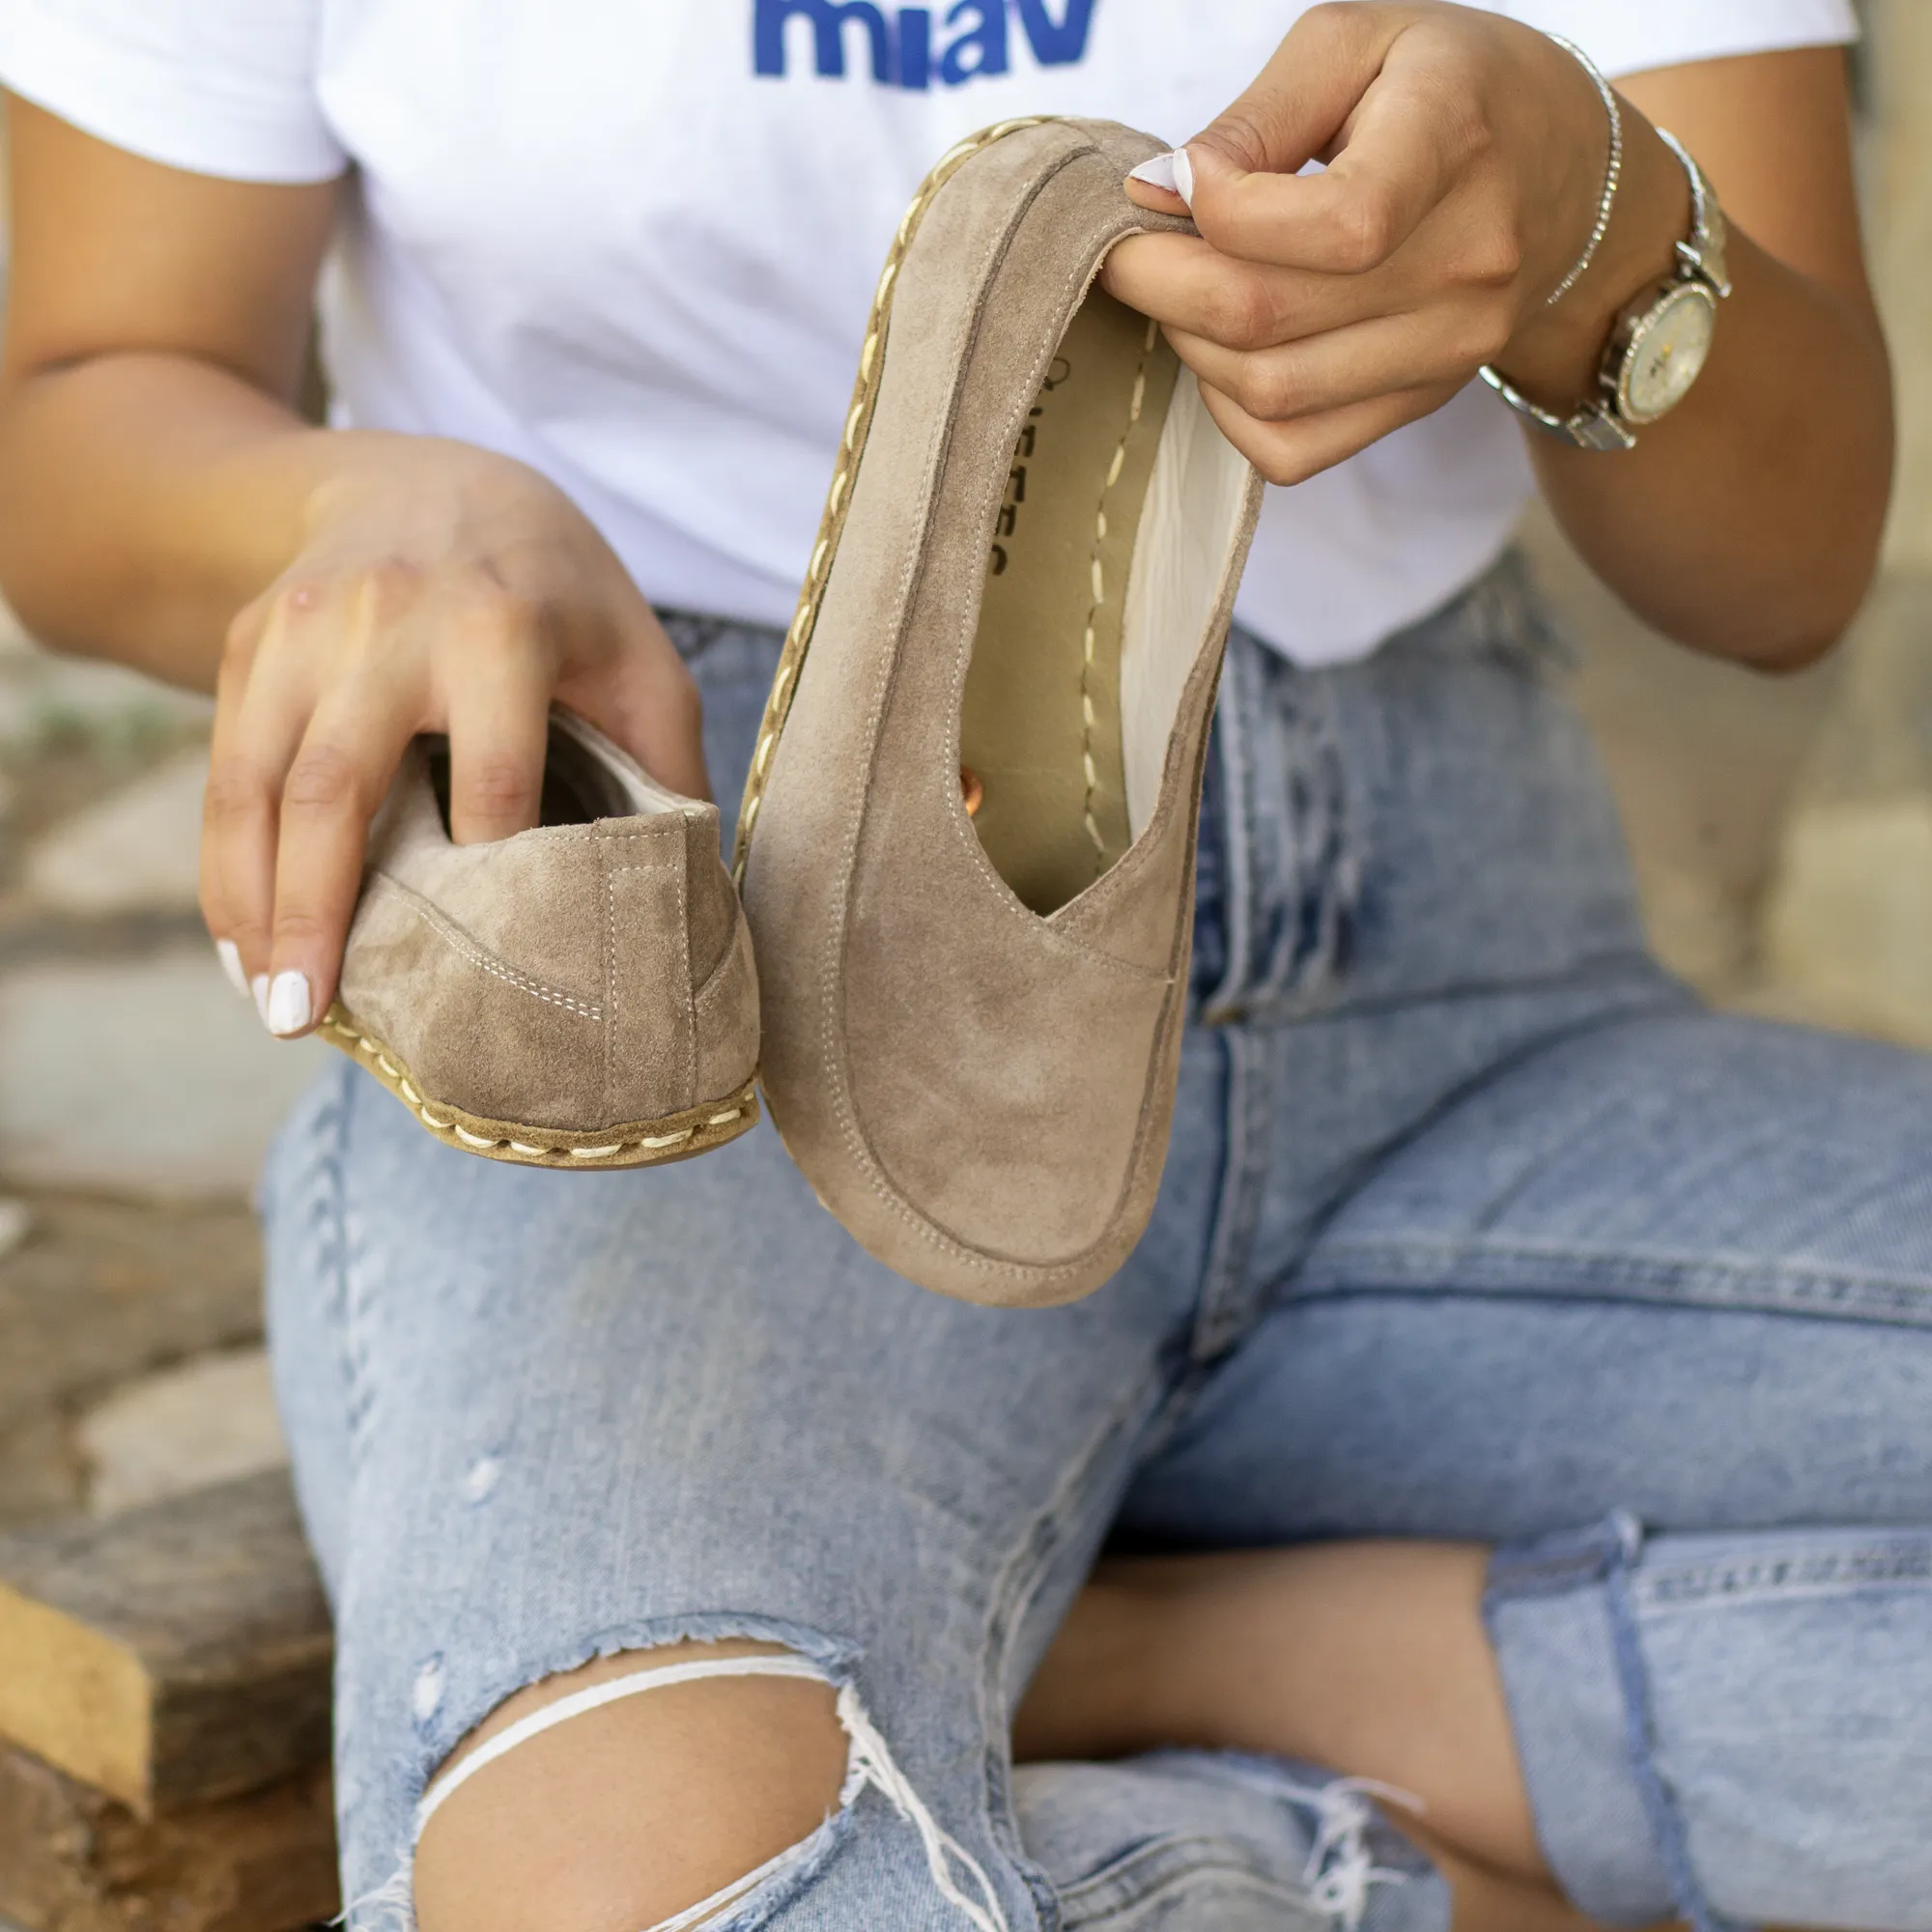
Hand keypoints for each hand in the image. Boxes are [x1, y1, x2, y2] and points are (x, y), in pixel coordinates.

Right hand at [201, 433, 705, 1036]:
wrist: (433, 479)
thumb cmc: (558, 595)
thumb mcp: (637, 658)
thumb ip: (666, 767)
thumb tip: (692, 899)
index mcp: (503, 628)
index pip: (490, 774)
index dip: (486, 870)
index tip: (488, 963)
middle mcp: (387, 623)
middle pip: (335, 786)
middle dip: (317, 911)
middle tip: (308, 1018)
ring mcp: (304, 631)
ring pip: (255, 783)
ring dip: (253, 904)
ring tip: (271, 1005)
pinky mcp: (251, 644)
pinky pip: (224, 768)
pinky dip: (227, 863)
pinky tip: (245, 941)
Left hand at [1104, 2, 1674, 484]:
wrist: (1561, 171)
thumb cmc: (1442, 91)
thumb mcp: (1354, 46)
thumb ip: (1251, 117)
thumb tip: (1158, 195)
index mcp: (1454, 143)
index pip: (1333, 224)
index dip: (1221, 211)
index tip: (1179, 181)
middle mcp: (1467, 262)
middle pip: (1267, 316)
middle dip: (1162, 284)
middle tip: (1132, 250)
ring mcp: (1451, 347)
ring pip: (1268, 391)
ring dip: (1192, 345)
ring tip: (1184, 289)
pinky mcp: (1423, 401)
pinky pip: (1292, 451)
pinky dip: (1231, 412)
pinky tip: (1228, 350)